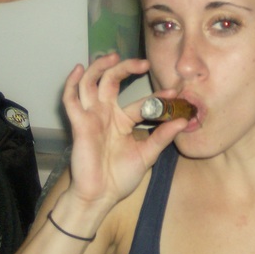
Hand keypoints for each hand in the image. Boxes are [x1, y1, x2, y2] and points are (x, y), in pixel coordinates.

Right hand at [61, 53, 187, 213]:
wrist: (100, 196)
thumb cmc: (120, 178)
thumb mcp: (147, 154)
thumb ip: (162, 136)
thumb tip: (183, 121)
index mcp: (122, 121)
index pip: (140, 101)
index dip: (157, 96)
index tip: (174, 93)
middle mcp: (106, 114)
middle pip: (111, 81)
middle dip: (125, 68)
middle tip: (143, 63)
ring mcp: (92, 117)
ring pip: (90, 83)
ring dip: (99, 67)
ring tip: (113, 57)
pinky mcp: (79, 124)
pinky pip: (71, 100)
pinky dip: (72, 83)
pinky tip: (79, 69)